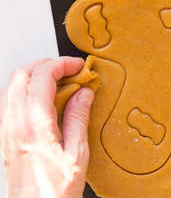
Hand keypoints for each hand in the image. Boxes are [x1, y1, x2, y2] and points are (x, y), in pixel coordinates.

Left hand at [0, 57, 93, 197]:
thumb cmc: (54, 190)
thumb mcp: (77, 153)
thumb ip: (78, 117)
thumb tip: (84, 93)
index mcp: (34, 125)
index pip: (42, 77)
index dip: (62, 64)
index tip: (79, 66)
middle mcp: (14, 123)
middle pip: (21, 74)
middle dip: (46, 64)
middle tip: (69, 69)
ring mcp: (6, 128)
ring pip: (11, 85)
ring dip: (34, 76)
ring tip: (59, 82)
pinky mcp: (5, 135)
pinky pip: (9, 100)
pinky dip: (26, 90)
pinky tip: (44, 100)